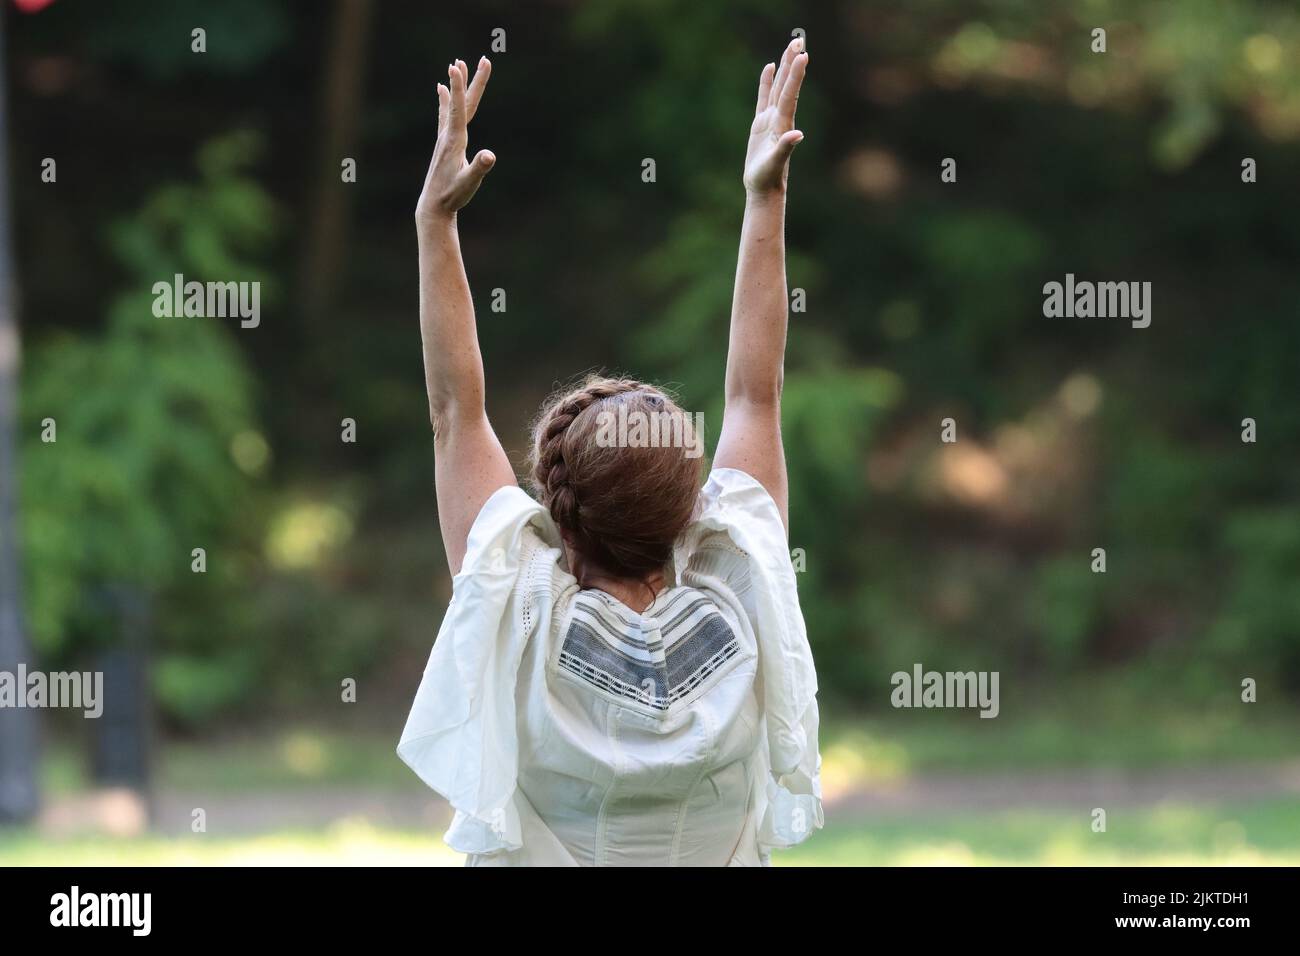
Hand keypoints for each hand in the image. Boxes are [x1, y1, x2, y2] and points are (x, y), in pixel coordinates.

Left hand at [416, 57, 493, 226]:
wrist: (433, 207)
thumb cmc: (453, 196)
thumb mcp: (469, 184)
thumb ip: (479, 169)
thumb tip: (489, 156)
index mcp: (455, 140)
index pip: (458, 108)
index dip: (458, 86)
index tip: (456, 65)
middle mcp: (448, 135)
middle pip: (462, 102)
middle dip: (470, 80)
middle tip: (480, 59)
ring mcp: (445, 138)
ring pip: (453, 105)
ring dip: (457, 85)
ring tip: (457, 64)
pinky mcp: (445, 143)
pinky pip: (446, 114)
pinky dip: (446, 99)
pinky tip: (441, 90)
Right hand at [743, 38, 807, 194]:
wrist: (764, 188)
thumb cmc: (768, 178)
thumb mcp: (775, 163)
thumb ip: (786, 148)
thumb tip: (797, 135)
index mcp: (783, 124)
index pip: (790, 95)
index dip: (796, 75)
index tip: (803, 55)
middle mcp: (780, 118)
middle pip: (787, 86)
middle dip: (793, 64)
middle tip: (799, 42)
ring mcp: (771, 120)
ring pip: (778, 88)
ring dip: (784, 68)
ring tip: (791, 47)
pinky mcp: (761, 124)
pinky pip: (764, 97)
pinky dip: (767, 82)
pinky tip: (770, 68)